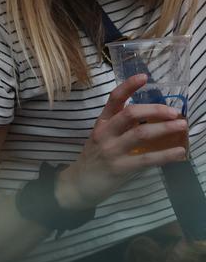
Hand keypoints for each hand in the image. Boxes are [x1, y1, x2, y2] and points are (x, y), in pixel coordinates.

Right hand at [57, 74, 187, 210]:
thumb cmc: (94, 159)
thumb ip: (121, 128)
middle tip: (175, 112)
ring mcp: (112, 150)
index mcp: (102, 123)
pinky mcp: (120, 168)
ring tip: (182, 126)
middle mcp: (105, 133)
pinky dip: (166, 155)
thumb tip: (152, 121)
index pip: (114, 99)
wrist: (78, 184)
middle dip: (156, 110)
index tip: (144, 77)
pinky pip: (147, 159)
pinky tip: (180, 152)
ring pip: (141, 133)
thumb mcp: (102, 138)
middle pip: (131, 114)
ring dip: (165, 128)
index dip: (129, 86)